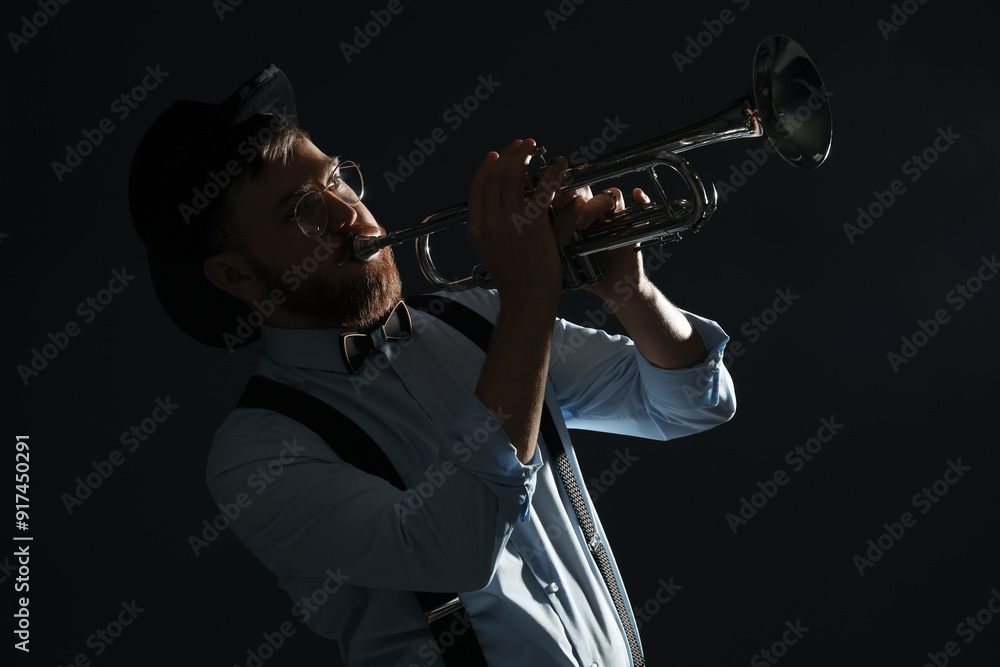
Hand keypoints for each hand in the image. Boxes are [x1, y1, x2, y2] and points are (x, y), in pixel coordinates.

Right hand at [467, 138, 567, 300]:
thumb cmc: (515, 282)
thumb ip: (493, 231)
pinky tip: (560, 163)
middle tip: (521, 144)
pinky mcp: (532, 225)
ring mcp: (509, 223)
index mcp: (476, 229)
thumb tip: (498, 213)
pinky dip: (552, 172)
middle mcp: (488, 222)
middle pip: (495, 177)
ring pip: (515, 177)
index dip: (487, 167)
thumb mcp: (492, 253)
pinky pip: (542, 189)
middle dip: (509, 155)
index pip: (477, 189)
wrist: (526, 302)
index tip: (496, 154)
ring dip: (526, 156)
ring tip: (535, 146)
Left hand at [551, 185, 651, 304]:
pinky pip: (639, 205)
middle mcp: (593, 214)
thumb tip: (528, 237)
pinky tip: (637, 196)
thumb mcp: (563, 262)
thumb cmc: (586, 275)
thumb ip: (550, 248)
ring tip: (581, 225)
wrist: (613, 290)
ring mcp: (613, 218)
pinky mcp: (631, 226)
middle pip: (585, 192)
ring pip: (607, 196)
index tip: (547, 202)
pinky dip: (640, 198)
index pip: (566, 195)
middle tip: (561, 221)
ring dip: (593, 206)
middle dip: (572, 202)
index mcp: (574, 217)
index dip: (558, 193)